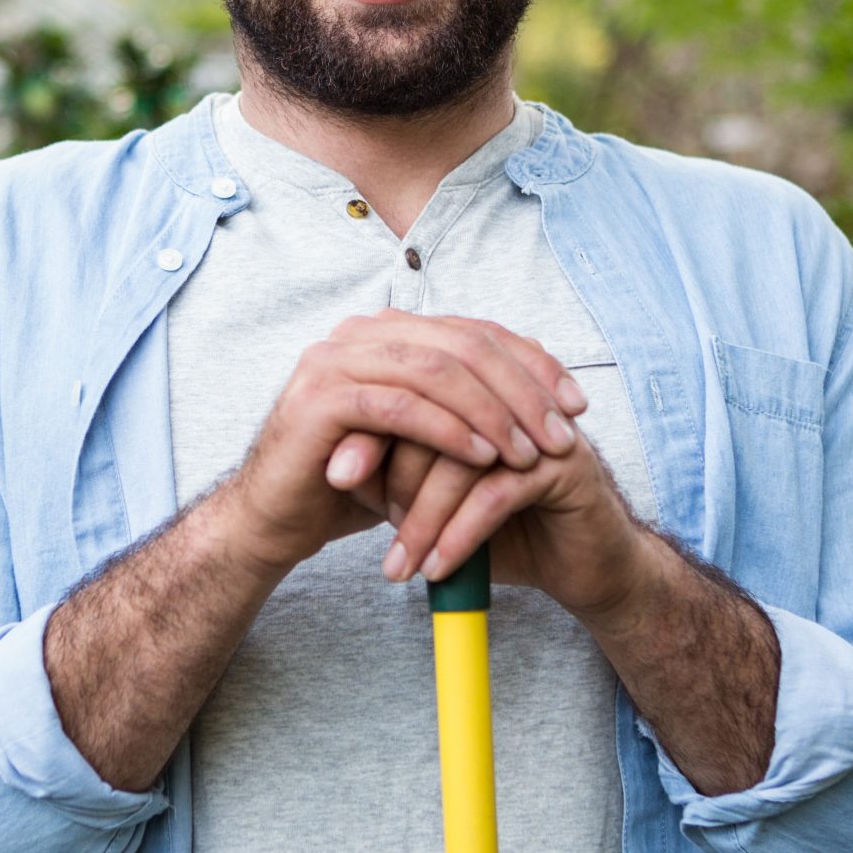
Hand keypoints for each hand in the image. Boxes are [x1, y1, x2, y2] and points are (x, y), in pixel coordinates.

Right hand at [216, 310, 589, 577]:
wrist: (273, 521)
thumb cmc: (350, 484)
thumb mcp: (419, 440)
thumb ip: (462, 408)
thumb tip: (540, 398)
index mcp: (386, 331)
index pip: (476, 331)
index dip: (534, 363)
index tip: (578, 402)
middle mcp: (359, 333)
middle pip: (463, 343)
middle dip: (523, 389)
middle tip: (564, 432)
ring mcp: (335, 359)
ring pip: (436, 369)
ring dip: (493, 411)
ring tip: (530, 452)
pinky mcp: (321, 398)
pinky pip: (401, 406)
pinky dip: (450, 430)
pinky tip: (484, 457)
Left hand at [335, 383, 646, 623]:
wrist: (583, 566)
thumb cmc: (507, 531)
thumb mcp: (440, 504)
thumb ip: (396, 479)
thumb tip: (338, 466)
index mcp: (476, 390)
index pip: (410, 390)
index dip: (370, 430)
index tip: (336, 477)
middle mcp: (508, 395)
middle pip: (432, 418)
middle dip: (395, 480)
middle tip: (375, 530)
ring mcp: (539, 424)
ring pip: (461, 460)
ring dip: (424, 519)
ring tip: (402, 565)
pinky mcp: (565, 463)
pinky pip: (495, 495)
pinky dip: (460, 536)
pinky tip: (439, 568)